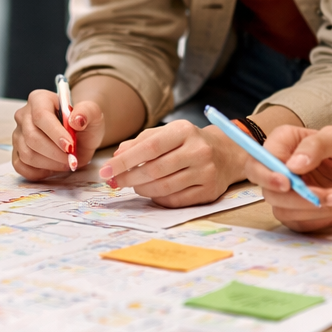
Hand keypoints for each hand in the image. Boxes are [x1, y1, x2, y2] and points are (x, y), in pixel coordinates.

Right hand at [12, 89, 101, 178]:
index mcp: (39, 99)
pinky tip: (53, 167)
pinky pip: (21, 167)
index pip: (41, 116)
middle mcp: (23, 115)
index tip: (70, 146)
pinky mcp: (16, 153)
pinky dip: (39, 173)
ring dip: (50, 164)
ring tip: (66, 162)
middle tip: (72, 159)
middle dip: (55, 153)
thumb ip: (87, 112)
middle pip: (32, 137)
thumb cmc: (83, 123)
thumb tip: (76, 120)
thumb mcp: (92, 113)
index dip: (55, 133)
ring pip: (27, 154)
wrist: (78, 136)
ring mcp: (17, 135)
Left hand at [98, 120, 250, 206]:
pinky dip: (158, 198)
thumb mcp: (166, 133)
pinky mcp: (209, 191)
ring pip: (164, 187)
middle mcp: (198, 150)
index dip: (124, 161)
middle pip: (154, 170)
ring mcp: (206, 172)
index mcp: (184, 131)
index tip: (105, 170)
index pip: (149, 148)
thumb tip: (116, 157)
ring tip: (134, 185)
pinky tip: (152, 193)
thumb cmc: (188, 142)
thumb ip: (140, 142)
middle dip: (129, 178)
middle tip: (114, 182)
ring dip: (142, 189)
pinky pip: (175, 200)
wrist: (226, 153)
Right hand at [241, 125, 331, 231]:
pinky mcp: (298, 214)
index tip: (287, 182)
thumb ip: (316, 145)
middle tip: (328, 194)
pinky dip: (321, 218)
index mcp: (283, 143)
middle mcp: (280, 169)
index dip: (267, 174)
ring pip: (282, 210)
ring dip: (315, 208)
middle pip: (268, 190)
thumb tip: (292, 166)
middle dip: (298, 197)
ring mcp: (287, 194)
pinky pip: (298, 223)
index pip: (258, 161)